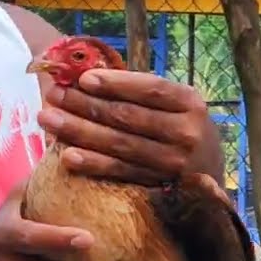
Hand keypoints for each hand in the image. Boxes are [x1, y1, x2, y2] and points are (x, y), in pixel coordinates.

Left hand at [36, 68, 215, 185]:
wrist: (211, 174)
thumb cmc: (181, 127)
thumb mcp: (176, 104)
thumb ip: (141, 91)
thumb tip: (86, 74)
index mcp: (190, 102)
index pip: (150, 89)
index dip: (116, 83)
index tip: (83, 78)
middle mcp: (186, 132)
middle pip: (128, 116)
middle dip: (85, 104)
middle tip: (54, 95)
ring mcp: (173, 162)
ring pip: (119, 144)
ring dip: (79, 131)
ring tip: (49, 120)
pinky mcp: (160, 185)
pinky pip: (120, 172)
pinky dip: (92, 164)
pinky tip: (67, 155)